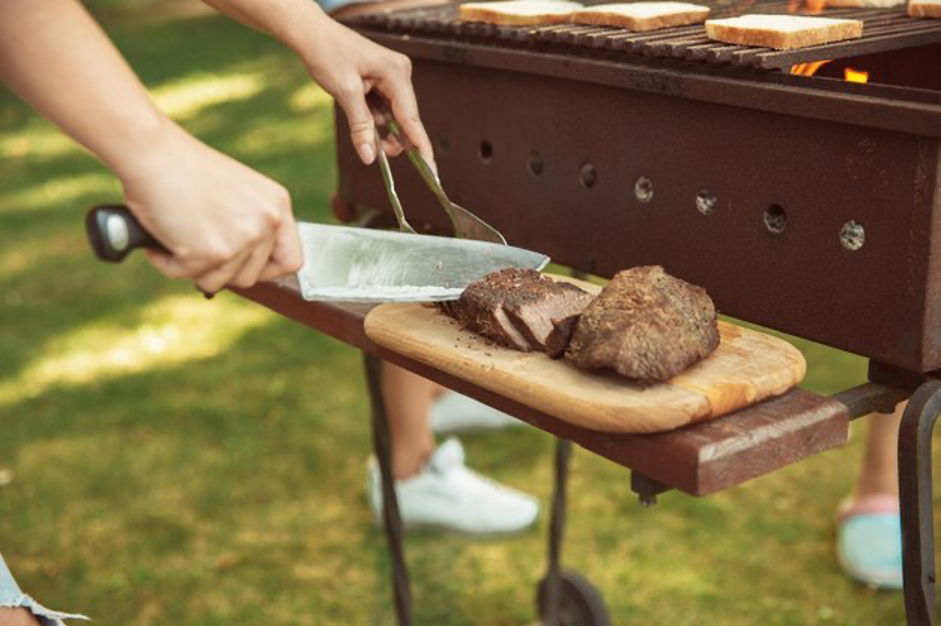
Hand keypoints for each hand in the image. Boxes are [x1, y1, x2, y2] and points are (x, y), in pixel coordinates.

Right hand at [117, 121, 302, 292]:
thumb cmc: (184, 168)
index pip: (291, 259)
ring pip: (217, 282)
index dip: (268, 271)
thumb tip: (247, 265)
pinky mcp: (212, 253)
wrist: (152, 152)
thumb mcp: (238, 192)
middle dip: (221, 270)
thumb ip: (251, 223)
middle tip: (197, 247)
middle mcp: (267, 223)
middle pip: (250, 277)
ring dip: (192, 267)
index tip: (244, 268)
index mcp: (277, 205)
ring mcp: (242, 239)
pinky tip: (160, 237)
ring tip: (176, 235)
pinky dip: (167, 262)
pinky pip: (185, 275)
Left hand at [301, 18, 435, 170]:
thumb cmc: (327, 54)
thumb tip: (370, 157)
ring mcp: (392, 76)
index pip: (412, 118)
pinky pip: (384, 107)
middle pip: (405, 118)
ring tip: (359, 120)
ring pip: (393, 115)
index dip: (421, 146)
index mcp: (396, 73)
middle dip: (392, 137)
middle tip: (377, 152)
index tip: (431, 169)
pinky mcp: (382, 79)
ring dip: (378, 125)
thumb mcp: (344, 92)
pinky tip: (359, 110)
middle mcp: (399, 73)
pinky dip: (372, 116)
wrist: (312, 34)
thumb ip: (360, 126)